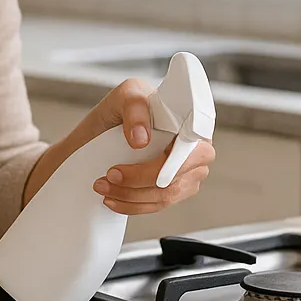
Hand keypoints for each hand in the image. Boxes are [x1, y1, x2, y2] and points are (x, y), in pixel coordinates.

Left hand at [86, 78, 214, 215]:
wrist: (110, 127)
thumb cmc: (126, 107)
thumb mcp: (127, 95)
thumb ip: (135, 109)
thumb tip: (141, 139)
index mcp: (193, 125)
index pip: (190, 151)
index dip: (166, 164)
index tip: (132, 162)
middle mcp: (198, 150)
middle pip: (174, 179)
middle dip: (137, 182)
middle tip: (109, 175)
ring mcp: (189, 173)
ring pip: (163, 197)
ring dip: (129, 196)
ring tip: (102, 186)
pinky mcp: (176, 190)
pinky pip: (157, 206)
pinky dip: (132, 206)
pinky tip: (113, 199)